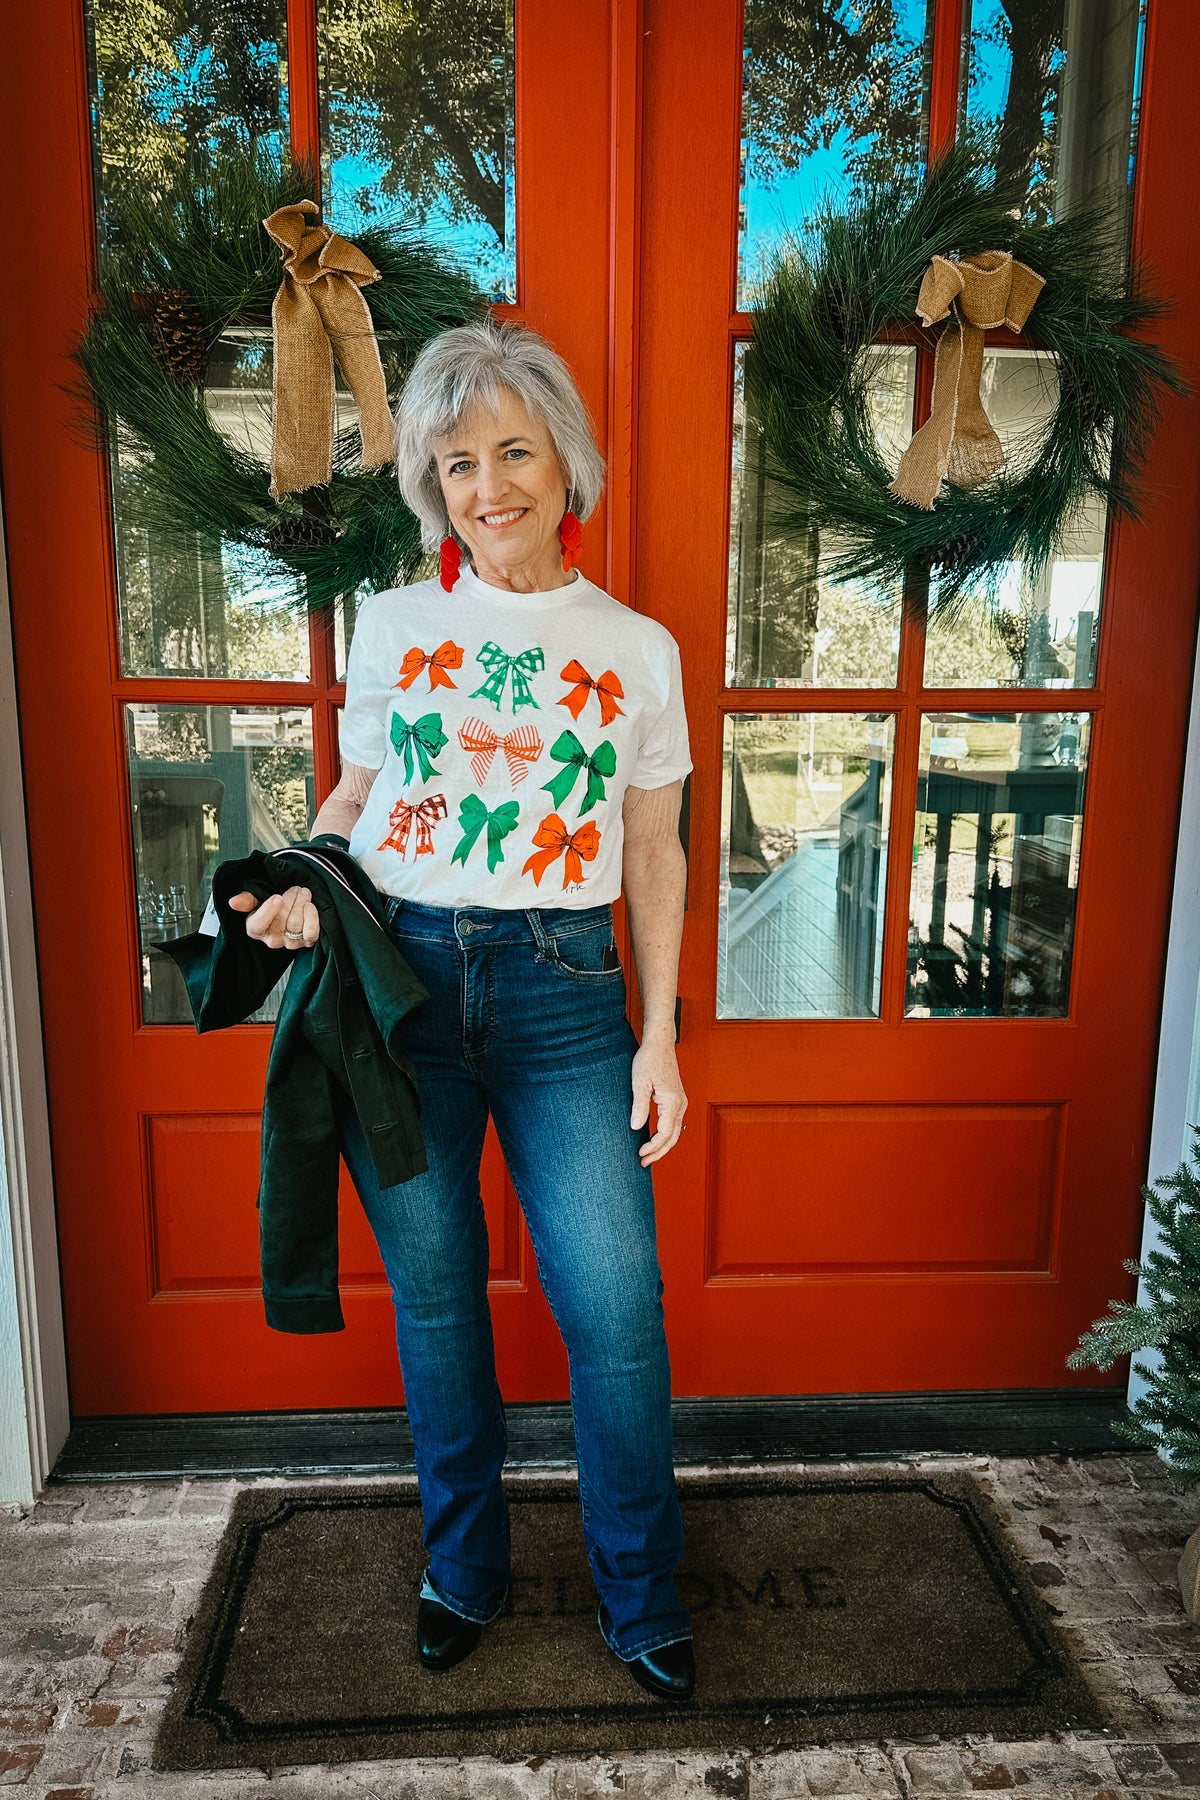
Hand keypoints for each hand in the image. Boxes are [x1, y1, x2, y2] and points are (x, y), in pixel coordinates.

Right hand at [227, 885, 319, 949]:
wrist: (291, 908)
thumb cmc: (272, 904)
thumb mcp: (257, 899)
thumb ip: (247, 900)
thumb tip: (234, 902)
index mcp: (256, 929)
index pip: (258, 924)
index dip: (268, 911)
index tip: (277, 897)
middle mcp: (272, 939)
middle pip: (282, 919)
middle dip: (290, 898)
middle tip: (294, 889)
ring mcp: (290, 942)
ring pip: (297, 923)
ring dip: (302, 902)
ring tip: (302, 893)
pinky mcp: (307, 942)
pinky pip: (311, 933)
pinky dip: (312, 917)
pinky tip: (309, 905)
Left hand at [630, 1029, 686, 1164]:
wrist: (660, 1044)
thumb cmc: (649, 1059)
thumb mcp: (639, 1083)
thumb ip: (639, 1106)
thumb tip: (636, 1127)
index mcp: (672, 1102)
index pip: (665, 1133)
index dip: (653, 1147)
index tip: (640, 1153)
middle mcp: (680, 1104)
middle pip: (673, 1137)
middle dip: (658, 1152)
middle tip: (643, 1163)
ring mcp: (680, 1102)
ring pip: (675, 1132)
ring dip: (662, 1145)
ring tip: (647, 1155)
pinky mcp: (676, 1100)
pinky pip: (673, 1123)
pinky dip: (665, 1136)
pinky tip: (654, 1139)